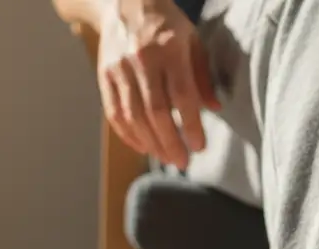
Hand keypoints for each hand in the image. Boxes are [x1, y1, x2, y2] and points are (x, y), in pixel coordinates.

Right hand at [98, 0, 220, 167]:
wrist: (124, 2)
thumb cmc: (165, 23)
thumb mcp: (192, 40)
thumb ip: (202, 75)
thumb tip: (214, 108)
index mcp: (169, 50)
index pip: (181, 95)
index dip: (191, 125)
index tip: (199, 146)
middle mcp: (142, 60)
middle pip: (156, 112)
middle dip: (170, 142)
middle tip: (182, 162)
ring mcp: (119, 69)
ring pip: (134, 116)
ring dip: (150, 143)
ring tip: (166, 157)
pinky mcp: (104, 76)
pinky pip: (114, 112)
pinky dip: (128, 135)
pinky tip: (143, 147)